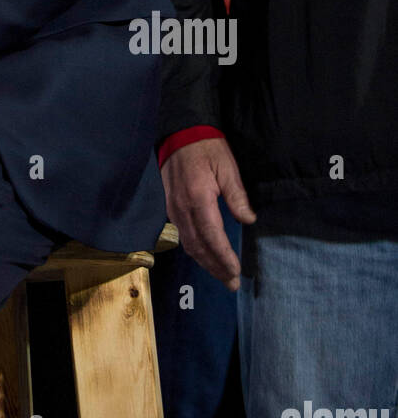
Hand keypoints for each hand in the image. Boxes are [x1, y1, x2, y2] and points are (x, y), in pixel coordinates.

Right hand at [161, 137, 256, 289]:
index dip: (223, 256)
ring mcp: (173, 208)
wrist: (179, 133)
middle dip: (215, 267)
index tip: (236, 271)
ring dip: (204, 262)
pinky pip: (181, 235)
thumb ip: (237, 195)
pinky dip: (195, 250)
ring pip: (188, 243)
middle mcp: (182, 207)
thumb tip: (248, 219)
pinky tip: (205, 256)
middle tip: (232, 283)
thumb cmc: (207, 148)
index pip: (211, 236)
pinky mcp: (170, 206)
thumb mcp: (227, 167)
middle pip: (198, 246)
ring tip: (221, 275)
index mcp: (198, 198)